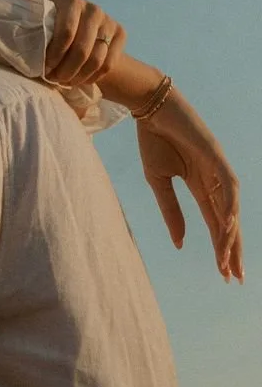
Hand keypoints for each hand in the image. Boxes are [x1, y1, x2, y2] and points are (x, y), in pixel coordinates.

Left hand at [13, 0, 125, 85]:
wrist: (82, 23)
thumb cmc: (53, 18)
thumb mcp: (39, 8)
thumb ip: (27, 0)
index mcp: (72, 1)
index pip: (65, 33)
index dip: (54, 55)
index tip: (44, 68)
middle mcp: (93, 9)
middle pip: (81, 49)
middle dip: (65, 70)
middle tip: (53, 79)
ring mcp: (109, 21)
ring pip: (96, 60)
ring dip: (78, 76)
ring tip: (64, 82)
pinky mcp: (120, 34)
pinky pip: (108, 64)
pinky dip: (92, 77)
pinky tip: (79, 80)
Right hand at [137, 92, 242, 282]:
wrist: (150, 108)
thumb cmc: (153, 139)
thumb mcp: (158, 181)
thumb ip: (171, 211)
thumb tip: (181, 243)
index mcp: (200, 185)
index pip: (216, 222)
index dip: (221, 247)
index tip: (223, 274)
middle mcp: (213, 180)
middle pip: (228, 220)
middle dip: (232, 249)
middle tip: (235, 278)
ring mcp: (217, 167)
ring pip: (231, 208)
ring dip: (230, 234)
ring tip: (227, 259)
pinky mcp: (216, 155)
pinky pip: (228, 185)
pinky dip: (230, 205)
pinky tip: (229, 225)